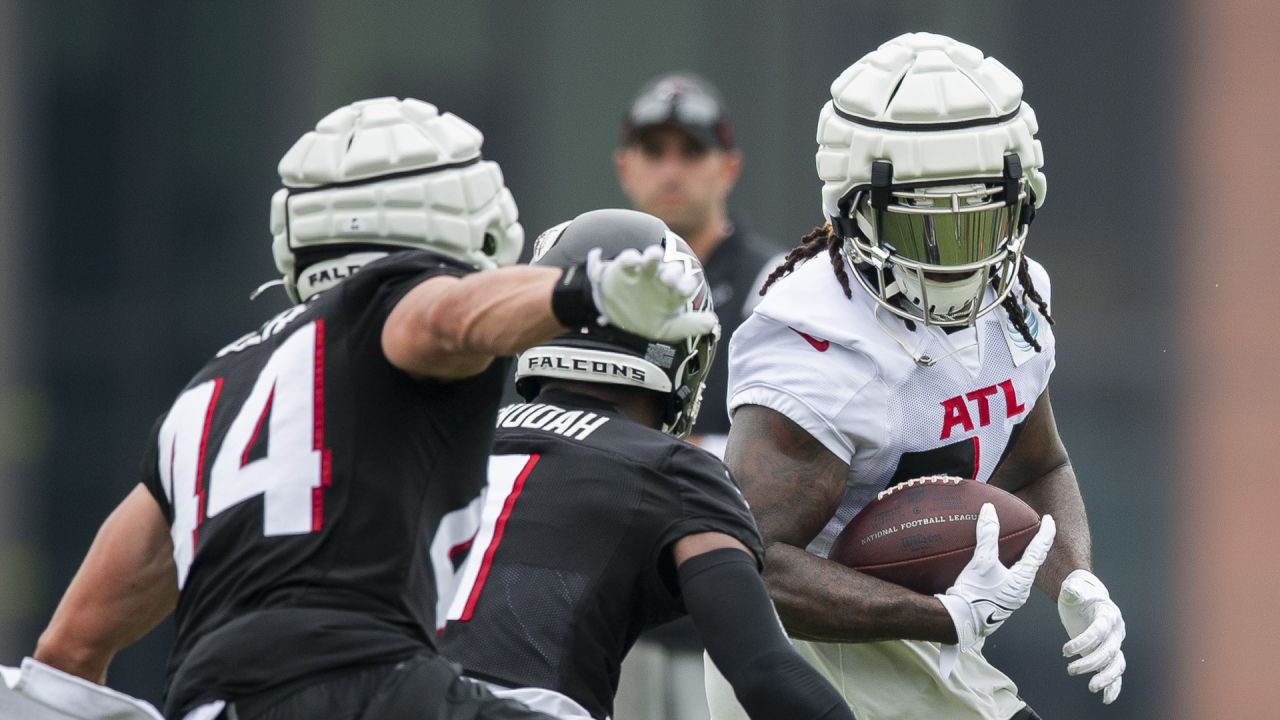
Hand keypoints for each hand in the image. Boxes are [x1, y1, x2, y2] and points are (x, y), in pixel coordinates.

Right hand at [584, 245, 717, 341]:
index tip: (687, 287)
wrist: (617, 317)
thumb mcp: (668, 329)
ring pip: (652, 259)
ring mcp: (644, 271)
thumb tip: (712, 321)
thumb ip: (690, 325)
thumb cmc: (647, 320)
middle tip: (668, 278)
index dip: (687, 285)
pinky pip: (628, 259)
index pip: (685, 285)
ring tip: (654, 254)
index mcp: (674, 292)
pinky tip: (633, 260)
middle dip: (672, 272)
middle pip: (671, 271)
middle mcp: (662, 278)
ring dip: (654, 256)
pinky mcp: (624, 268)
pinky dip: (631, 257)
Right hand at [936, 503, 1055, 649]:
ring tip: (1015, 547)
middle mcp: (1021, 590)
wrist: (960, 622)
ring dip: (1020, 559)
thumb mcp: (982, 561)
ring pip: (1021, 573)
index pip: (1039, 550)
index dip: (1046, 533)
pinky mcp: (999, 603)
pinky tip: (995, 567)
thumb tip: (990, 510)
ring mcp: (1011, 599)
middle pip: (1033, 563)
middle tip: (1034, 531)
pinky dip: (1007, 568)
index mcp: (1022, 579)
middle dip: (1034, 547)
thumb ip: (987, 534)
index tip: (1048, 520)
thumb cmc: (974, 594)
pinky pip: (1009, 581)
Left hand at [1058, 569, 1125, 703]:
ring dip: (1106, 677)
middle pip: (1108, 650)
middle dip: (1091, 662)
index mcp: (1108, 613)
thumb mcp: (1073, 588)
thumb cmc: (1078, 593)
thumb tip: (1071, 591)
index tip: (1065, 650)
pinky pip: (1116, 671)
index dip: (1084, 641)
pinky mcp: (1109, 653)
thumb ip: (1073, 590)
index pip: (1099, 630)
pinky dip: (1113, 686)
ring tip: (1092, 687)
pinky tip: (1106, 698)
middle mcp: (1116, 630)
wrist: (1085, 597)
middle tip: (1071, 670)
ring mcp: (1114, 643)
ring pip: (1116, 664)